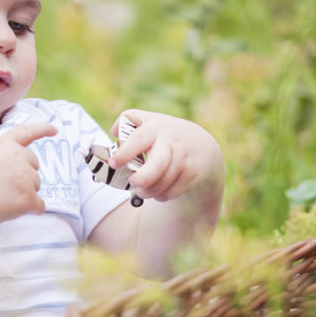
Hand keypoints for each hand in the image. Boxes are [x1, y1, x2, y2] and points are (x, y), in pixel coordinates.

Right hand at [0, 122, 57, 229]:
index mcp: (5, 145)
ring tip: (1, 198)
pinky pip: (39, 205)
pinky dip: (31, 210)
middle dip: (25, 176)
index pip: (27, 132)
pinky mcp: (28, 196)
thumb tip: (24, 172)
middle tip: (2, 187)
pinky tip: (11, 210)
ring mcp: (25, 176)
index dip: (43, 129)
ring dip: (25, 194)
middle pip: (34, 165)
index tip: (55, 130)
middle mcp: (18, 156)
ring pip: (36, 186)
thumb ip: (4, 159)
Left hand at [107, 110, 222, 202]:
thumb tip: (113, 132)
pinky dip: (163, 196)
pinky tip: (159, 192)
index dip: (125, 152)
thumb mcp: (150, 120)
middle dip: (143, 178)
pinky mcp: (193, 172)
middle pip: (158, 164)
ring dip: (150, 191)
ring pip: (164, 181)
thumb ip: (128, 121)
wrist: (202, 145)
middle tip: (133, 183)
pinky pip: (174, 190)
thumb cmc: (167, 134)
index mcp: (155, 128)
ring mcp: (184, 157)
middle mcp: (171, 142)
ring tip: (142, 191)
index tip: (113, 163)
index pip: (140, 138)